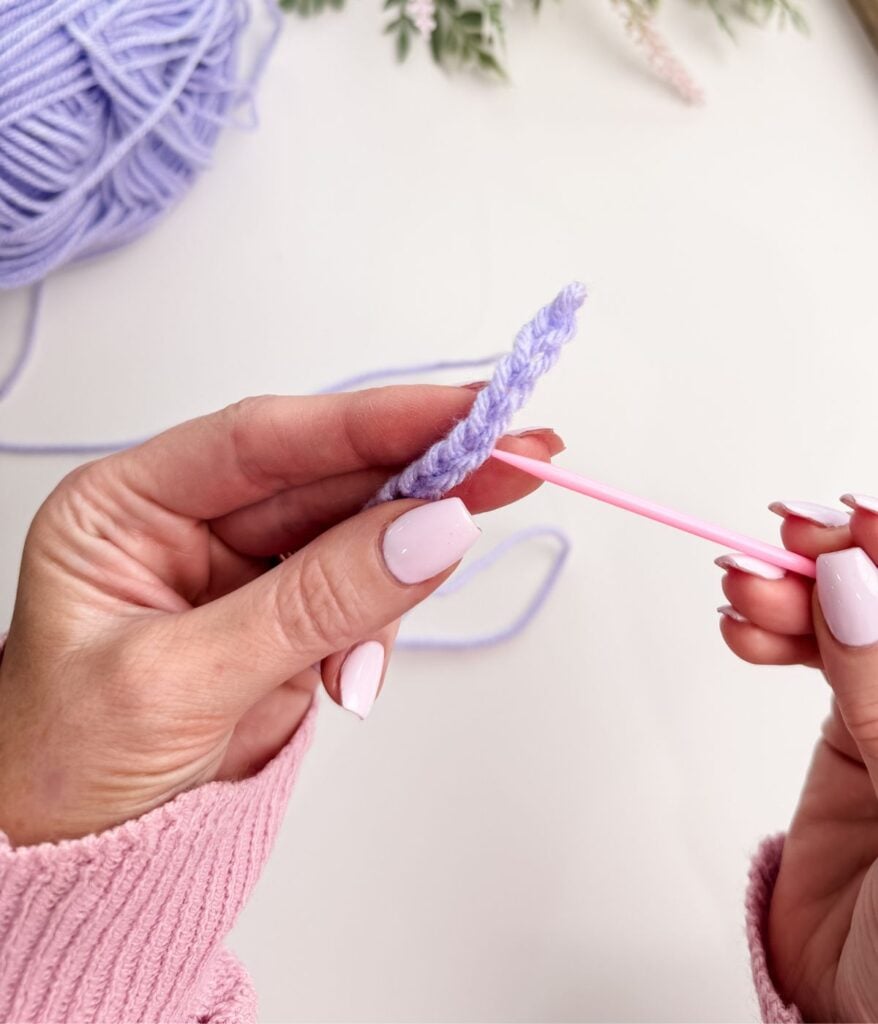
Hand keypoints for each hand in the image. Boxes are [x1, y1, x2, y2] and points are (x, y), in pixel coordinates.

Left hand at [0, 385, 561, 846]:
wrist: (77, 866)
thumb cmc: (66, 770)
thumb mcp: (180, 681)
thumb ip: (312, 602)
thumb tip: (430, 531)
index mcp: (128, 508)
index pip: (265, 440)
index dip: (371, 422)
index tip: (465, 414)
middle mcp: (190, 526)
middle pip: (327, 477)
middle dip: (422, 475)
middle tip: (517, 458)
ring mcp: (245, 576)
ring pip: (357, 538)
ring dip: (393, 580)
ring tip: (362, 658)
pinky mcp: (287, 624)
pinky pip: (362, 601)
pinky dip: (375, 635)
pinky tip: (349, 680)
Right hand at [718, 497, 877, 1020]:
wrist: (865, 1011)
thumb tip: (853, 584)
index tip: (849, 522)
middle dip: (837, 561)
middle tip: (784, 543)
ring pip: (849, 617)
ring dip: (792, 593)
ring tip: (742, 589)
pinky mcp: (856, 730)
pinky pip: (812, 656)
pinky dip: (773, 634)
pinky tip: (744, 629)